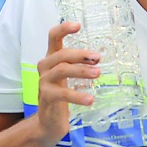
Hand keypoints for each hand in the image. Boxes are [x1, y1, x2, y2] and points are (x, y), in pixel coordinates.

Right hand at [34, 22, 97, 144]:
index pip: (53, 37)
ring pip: (62, 70)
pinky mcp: (46, 97)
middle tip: (98, 58)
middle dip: (80, 54)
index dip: (63, 29)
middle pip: (61, 54)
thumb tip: (102, 56)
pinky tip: (89, 100)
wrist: (49, 121)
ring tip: (98, 74)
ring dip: (81, 71)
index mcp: (52, 58)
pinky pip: (62, 93)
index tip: (78, 25)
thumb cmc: (61, 94)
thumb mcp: (69, 76)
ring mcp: (44, 82)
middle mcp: (45, 67)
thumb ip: (80, 65)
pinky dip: (77, 96)